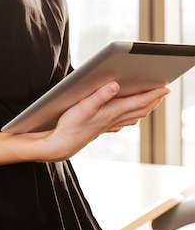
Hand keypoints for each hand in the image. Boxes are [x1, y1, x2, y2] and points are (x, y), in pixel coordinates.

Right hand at [40, 81, 169, 160]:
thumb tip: (115, 85)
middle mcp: (114, 119)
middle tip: (163, 90)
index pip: (139, 101)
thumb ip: (99, 96)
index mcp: (112, 112)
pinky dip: (132, 116)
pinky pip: (124, 122)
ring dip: (145, 107)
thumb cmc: (71, 126)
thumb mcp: (83, 107)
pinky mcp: (103, 127)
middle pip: (140, 109)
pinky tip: (130, 116)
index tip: (166, 88)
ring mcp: (110, 125)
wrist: (62, 145)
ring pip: (134, 116)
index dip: (153, 94)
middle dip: (153, 100)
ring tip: (152, 100)